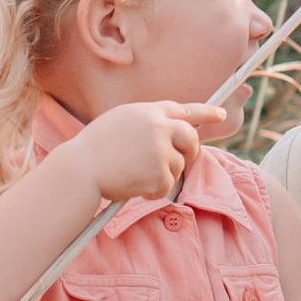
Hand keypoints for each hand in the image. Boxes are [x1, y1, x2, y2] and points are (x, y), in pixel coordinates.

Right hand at [79, 99, 207, 204]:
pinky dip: (154, 191)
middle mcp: (159, 126)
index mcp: (148, 111)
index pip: (183, 109)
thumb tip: (171, 131)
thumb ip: (147, 122)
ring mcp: (160, 149)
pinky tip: (134, 187)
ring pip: (179, 165)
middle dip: (189, 152)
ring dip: (163, 175)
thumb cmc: (94, 148)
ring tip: (136, 175)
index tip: (220, 114)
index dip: (204, 112)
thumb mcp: (121, 122)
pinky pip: (167, 186)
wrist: (80, 169)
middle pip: (191, 139)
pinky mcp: (159, 172)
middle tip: (178, 162)